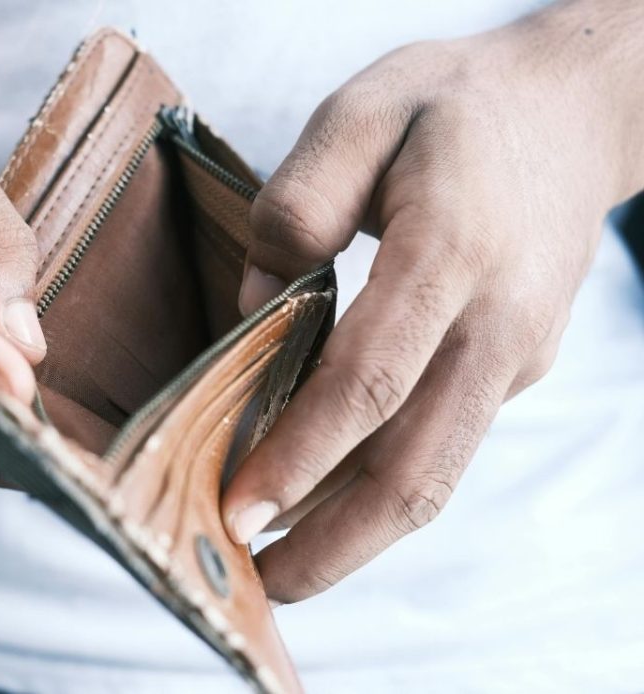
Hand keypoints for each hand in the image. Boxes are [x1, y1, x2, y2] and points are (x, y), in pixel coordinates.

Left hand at [222, 3, 643, 602]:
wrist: (571, 112)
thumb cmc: (451, 108)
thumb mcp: (363, 111)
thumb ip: (299, 203)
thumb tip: (256, 304)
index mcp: (453, 251)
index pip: (372, 379)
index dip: (302, 454)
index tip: (238, 509)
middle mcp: (496, 322)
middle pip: (416, 466)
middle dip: (334, 542)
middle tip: (256, 586)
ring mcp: (514, 355)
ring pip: (435, 472)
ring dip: (356, 534)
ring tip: (280, 567)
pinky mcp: (513, 369)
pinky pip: (441, 443)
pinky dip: (378, 485)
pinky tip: (320, 497)